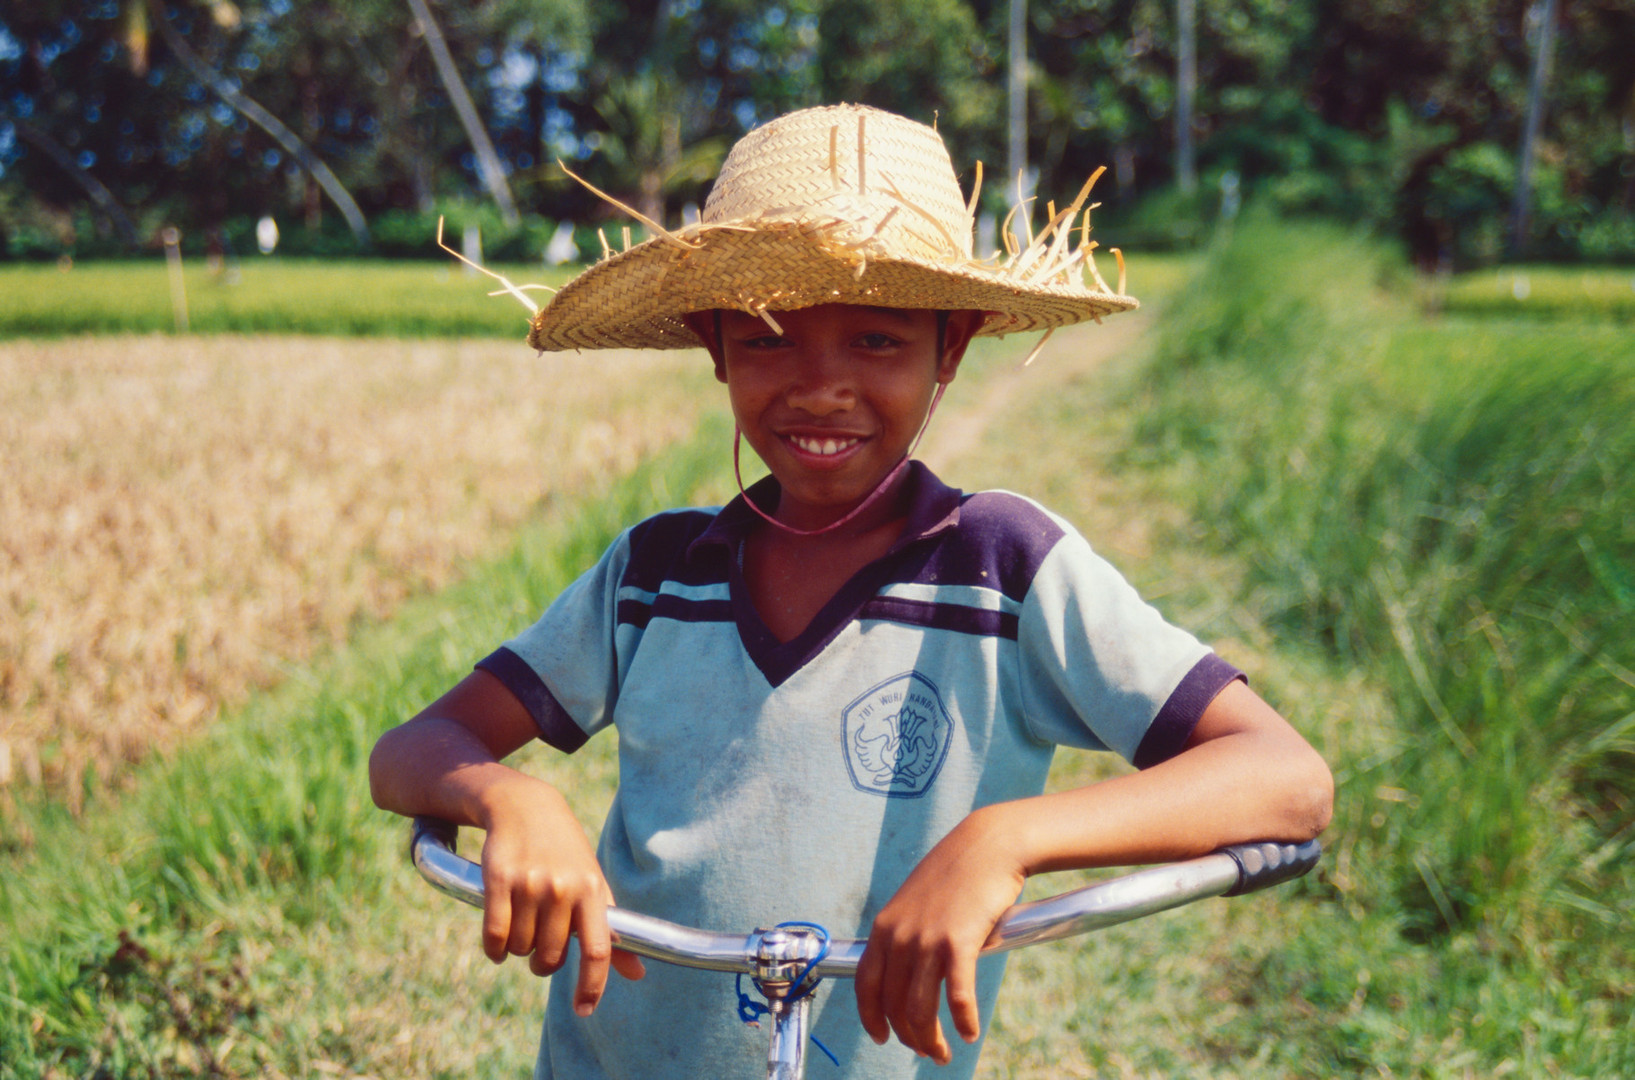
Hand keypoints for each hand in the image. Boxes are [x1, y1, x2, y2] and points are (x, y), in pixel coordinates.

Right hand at [476, 779, 644, 1013]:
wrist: (525, 806)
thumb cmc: (565, 853)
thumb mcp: (594, 884)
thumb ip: (611, 931)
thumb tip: (638, 975)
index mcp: (593, 891)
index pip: (599, 951)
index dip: (592, 986)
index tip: (584, 1010)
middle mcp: (563, 889)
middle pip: (552, 957)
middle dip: (544, 964)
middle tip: (542, 951)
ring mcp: (530, 884)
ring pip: (521, 949)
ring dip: (519, 952)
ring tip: (523, 929)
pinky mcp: (498, 880)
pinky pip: (495, 937)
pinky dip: (495, 950)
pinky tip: (498, 946)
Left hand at [854, 808, 1024, 1063]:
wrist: (987, 846)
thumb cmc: (957, 874)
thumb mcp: (916, 902)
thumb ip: (906, 934)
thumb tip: (909, 972)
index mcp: (885, 927)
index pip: (865, 984)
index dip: (870, 1017)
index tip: (881, 1036)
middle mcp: (900, 936)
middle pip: (894, 1005)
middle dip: (909, 1037)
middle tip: (927, 1052)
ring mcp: (928, 940)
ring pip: (920, 1009)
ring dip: (932, 1040)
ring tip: (944, 1052)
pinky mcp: (959, 942)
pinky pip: (957, 996)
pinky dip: (963, 1020)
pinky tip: (970, 1031)